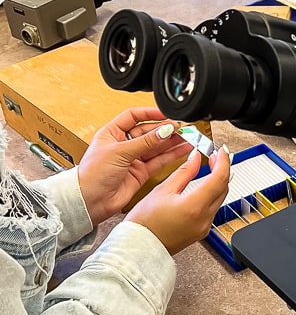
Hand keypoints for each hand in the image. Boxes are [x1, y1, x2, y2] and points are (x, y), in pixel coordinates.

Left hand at [78, 108, 192, 226]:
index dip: (150, 113)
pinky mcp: (141, 173)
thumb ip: (145, 141)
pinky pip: (159, 161)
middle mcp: (124, 144)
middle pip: (148, 132)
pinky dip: (171, 155)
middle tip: (181, 128)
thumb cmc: (93, 175)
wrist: (90, 200)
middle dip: (165, 129)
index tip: (166, 114)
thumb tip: (163, 130)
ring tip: (187, 137)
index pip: (133, 116)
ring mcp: (133, 159)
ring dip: (172, 142)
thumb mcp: (119, 151)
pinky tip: (182, 149)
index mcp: (112, 133)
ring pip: (156, 147)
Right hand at [125, 145, 230, 255]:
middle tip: (215, 156)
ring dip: (218, 182)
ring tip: (212, 167)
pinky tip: (205, 186)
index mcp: (194, 206)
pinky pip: (213, 209)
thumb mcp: (163, 190)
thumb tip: (195, 157)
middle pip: (223, 188)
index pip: (219, 178)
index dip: (223, 161)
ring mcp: (204, 227)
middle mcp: (204, 218)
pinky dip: (212, 194)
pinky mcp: (201, 231)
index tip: (222, 150)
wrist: (139, 248)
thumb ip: (184, 172)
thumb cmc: (144, 223)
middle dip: (222, 169)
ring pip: (220, 199)